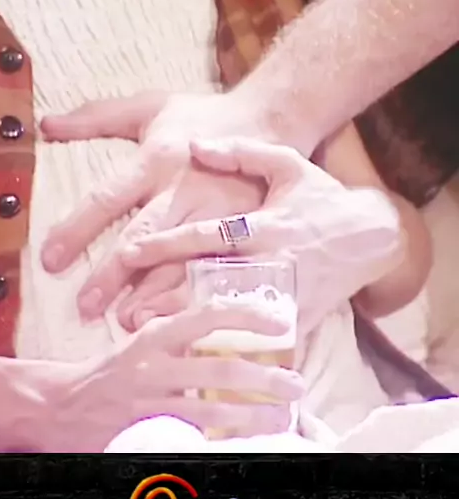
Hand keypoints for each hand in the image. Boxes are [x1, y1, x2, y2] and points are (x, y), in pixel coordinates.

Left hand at [40, 91, 267, 322]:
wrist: (274, 118)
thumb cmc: (206, 115)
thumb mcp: (152, 105)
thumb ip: (96, 116)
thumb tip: (45, 125)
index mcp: (157, 159)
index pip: (109, 197)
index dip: (78, 228)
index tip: (50, 259)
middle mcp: (185, 189)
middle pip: (145, 235)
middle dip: (114, 272)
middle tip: (86, 307)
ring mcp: (218, 212)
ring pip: (183, 258)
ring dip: (156, 292)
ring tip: (129, 322)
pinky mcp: (245, 228)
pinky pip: (221, 266)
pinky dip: (201, 294)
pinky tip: (184, 318)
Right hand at [47, 293, 302, 451]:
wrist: (65, 405)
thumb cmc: (116, 370)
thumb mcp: (146, 341)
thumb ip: (184, 334)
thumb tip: (242, 326)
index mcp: (155, 334)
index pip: (207, 315)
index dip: (247, 316)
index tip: (281, 322)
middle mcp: (154, 366)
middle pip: (220, 369)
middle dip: (266, 378)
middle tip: (296, 384)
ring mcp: (150, 403)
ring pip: (213, 412)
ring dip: (254, 417)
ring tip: (283, 419)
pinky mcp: (146, 435)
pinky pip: (192, 441)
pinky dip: (223, 444)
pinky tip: (246, 445)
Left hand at [119, 138, 402, 335]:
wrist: (372, 236)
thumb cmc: (322, 196)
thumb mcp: (288, 164)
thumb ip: (242, 153)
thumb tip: (196, 144)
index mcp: (267, 224)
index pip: (210, 235)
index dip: (169, 243)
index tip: (128, 253)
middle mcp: (274, 261)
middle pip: (212, 282)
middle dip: (167, 295)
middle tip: (125, 308)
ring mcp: (286, 293)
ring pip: (230, 314)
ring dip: (189, 324)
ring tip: (149, 333)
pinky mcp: (297, 317)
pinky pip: (258, 336)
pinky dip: (226, 345)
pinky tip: (193, 354)